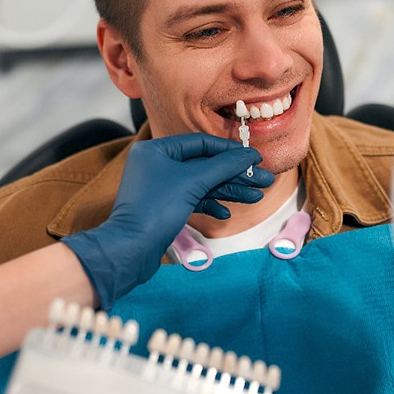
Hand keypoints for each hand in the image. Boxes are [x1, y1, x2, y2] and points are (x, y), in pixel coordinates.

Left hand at [62, 133, 272, 308]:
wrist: (129, 251)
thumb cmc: (155, 210)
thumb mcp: (193, 182)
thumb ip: (223, 166)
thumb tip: (249, 155)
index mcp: (157, 150)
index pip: (201, 143)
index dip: (230, 151)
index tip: (254, 158)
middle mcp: (157, 165)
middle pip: (204, 165)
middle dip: (234, 175)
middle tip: (263, 181)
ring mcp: (161, 187)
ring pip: (202, 184)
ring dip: (228, 191)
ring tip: (255, 197)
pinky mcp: (164, 208)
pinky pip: (193, 200)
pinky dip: (210, 204)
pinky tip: (226, 214)